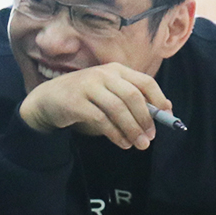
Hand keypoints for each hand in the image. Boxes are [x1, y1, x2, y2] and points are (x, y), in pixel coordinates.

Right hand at [18, 63, 169, 149]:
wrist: (47, 100)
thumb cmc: (86, 97)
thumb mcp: (110, 92)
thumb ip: (133, 98)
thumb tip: (165, 109)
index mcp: (117, 70)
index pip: (146, 81)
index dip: (159, 99)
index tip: (168, 117)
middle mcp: (103, 74)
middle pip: (133, 96)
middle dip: (145, 119)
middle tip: (151, 137)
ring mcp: (88, 86)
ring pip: (118, 109)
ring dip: (132, 129)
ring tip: (139, 144)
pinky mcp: (75, 102)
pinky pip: (101, 120)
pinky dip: (115, 133)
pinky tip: (122, 142)